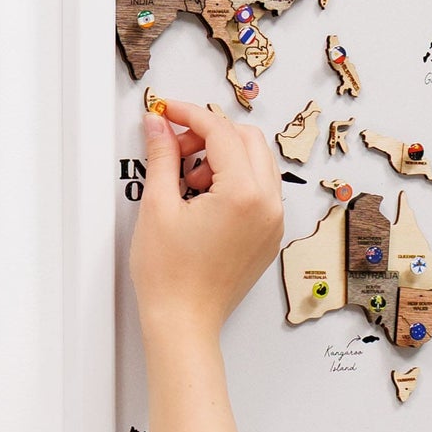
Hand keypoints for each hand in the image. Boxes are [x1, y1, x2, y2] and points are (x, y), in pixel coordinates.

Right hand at [129, 98, 284, 345]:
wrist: (183, 321)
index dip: (190, 114)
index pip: (221, 132)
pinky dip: (234, 180)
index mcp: (244, 194)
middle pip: (246, 140)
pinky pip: (259, 189)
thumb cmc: (170, 276)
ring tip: (186, 178)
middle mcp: (268, 205)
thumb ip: (161, 156)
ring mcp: (272, 222)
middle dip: (209, 134)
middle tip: (174, 146)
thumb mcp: (158, 206)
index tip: (168, 110)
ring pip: (257, 163)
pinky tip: (201, 197)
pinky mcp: (268, 235)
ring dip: (223, 156)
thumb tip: (159, 126)